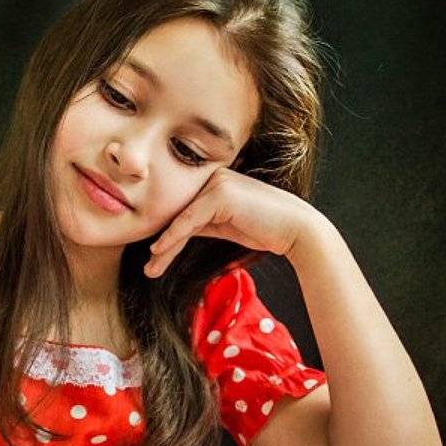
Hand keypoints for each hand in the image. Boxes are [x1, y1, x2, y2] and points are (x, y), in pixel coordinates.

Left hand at [144, 169, 319, 277]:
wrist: (296, 230)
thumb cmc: (265, 229)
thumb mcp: (225, 225)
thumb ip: (202, 223)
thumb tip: (173, 235)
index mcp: (214, 180)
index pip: (183, 211)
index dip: (167, 237)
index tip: (154, 260)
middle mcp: (213, 175)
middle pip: (179, 214)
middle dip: (163, 245)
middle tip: (148, 269)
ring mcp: (217, 182)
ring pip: (181, 219)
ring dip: (164, 247)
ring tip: (151, 269)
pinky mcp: (220, 193)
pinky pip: (189, 220)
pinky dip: (172, 237)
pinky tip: (159, 251)